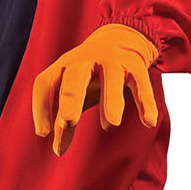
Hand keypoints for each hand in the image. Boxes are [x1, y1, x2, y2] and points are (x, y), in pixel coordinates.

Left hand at [32, 23, 158, 155]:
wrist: (121, 38)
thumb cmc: (89, 75)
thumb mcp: (74, 93)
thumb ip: (64, 121)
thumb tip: (58, 151)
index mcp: (64, 66)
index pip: (46, 82)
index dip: (41, 107)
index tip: (43, 133)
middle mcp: (86, 60)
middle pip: (75, 77)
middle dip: (71, 97)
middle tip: (68, 121)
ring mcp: (113, 62)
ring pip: (112, 79)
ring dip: (111, 102)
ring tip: (110, 125)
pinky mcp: (136, 67)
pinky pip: (141, 85)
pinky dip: (146, 103)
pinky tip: (148, 122)